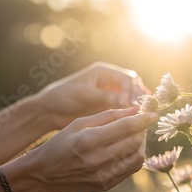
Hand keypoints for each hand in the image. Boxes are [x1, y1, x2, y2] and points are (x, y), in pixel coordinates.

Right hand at [23, 107, 156, 191]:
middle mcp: (97, 159)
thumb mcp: (79, 123)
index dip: (143, 119)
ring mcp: (102, 175)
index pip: (125, 127)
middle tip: (142, 122)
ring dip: (142, 143)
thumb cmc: (60, 144)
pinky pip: (130, 169)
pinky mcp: (106, 185)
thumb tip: (134, 110)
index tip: (153, 112)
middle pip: (134, 141)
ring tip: (136, 135)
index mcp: (88, 140)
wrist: (43, 175)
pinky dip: (136, 156)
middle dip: (143, 129)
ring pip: (137, 157)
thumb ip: (108, 115)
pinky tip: (130, 148)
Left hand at [33, 62, 150, 129]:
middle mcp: (109, 80)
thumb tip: (128, 102)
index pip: (126, 78)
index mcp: (103, 72)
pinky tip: (135, 120)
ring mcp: (110, 93)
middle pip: (133, 85)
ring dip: (138, 104)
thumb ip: (106, 97)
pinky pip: (125, 107)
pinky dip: (131, 112)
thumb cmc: (63, 97)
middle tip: (142, 109)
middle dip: (139, 96)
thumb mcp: (85, 95)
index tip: (130, 104)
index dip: (131, 91)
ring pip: (131, 96)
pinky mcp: (108, 105)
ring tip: (142, 115)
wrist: (49, 111)